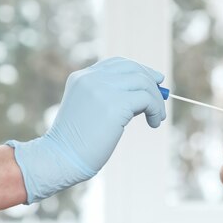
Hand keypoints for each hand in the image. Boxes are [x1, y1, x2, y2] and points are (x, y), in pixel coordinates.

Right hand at [6, 57, 165, 202]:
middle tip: (161, 99)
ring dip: (156, 100)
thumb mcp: (92, 111)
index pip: (117, 63)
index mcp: (82, 77)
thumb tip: (145, 94)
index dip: (139, 69)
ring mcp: (102, 89)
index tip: (153, 80)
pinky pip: (147, 99)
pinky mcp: (115, 104)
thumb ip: (112, 97)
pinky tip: (154, 122)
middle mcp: (91, 78)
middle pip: (133, 69)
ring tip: (158, 117)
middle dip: (152, 82)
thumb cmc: (77, 142)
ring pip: (143, 82)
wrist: (61, 158)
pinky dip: (156, 109)